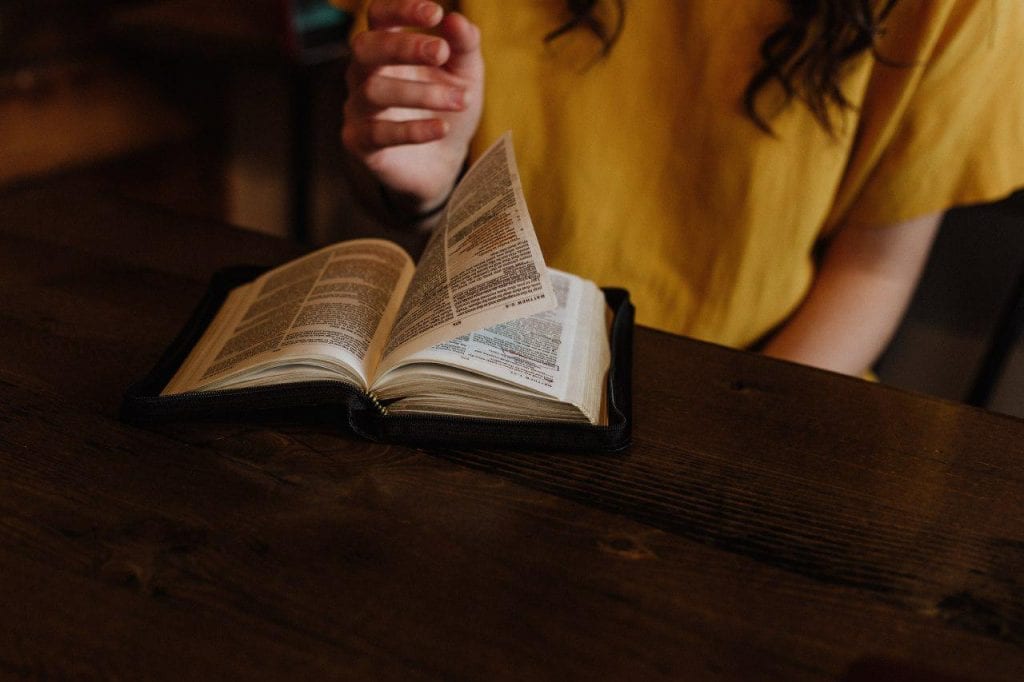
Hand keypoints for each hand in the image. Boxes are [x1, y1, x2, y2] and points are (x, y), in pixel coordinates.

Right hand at [342, 0, 483, 214]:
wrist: (442, 162)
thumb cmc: (447, 107)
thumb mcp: (465, 74)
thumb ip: (464, 46)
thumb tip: (457, 20)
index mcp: (386, 47)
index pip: (379, 16)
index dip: (401, 9)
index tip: (435, 13)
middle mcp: (364, 73)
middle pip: (366, 48)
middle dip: (403, 47)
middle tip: (441, 52)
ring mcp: (358, 108)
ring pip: (375, 91)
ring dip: (420, 92)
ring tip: (460, 99)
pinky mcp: (360, 143)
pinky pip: (379, 134)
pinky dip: (413, 130)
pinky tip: (442, 128)